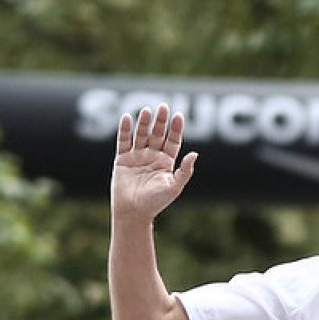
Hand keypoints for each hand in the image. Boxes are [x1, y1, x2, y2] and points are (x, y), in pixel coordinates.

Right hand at [111, 103, 197, 221]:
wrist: (133, 212)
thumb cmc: (155, 202)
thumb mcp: (174, 187)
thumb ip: (184, 171)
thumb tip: (195, 153)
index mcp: (166, 162)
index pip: (173, 140)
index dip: (175, 128)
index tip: (179, 116)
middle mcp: (152, 156)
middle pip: (157, 134)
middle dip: (160, 121)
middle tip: (163, 107)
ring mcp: (137, 156)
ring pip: (141, 134)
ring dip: (144, 123)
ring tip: (146, 110)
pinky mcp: (122, 159)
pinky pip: (123, 141)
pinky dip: (124, 129)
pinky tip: (126, 117)